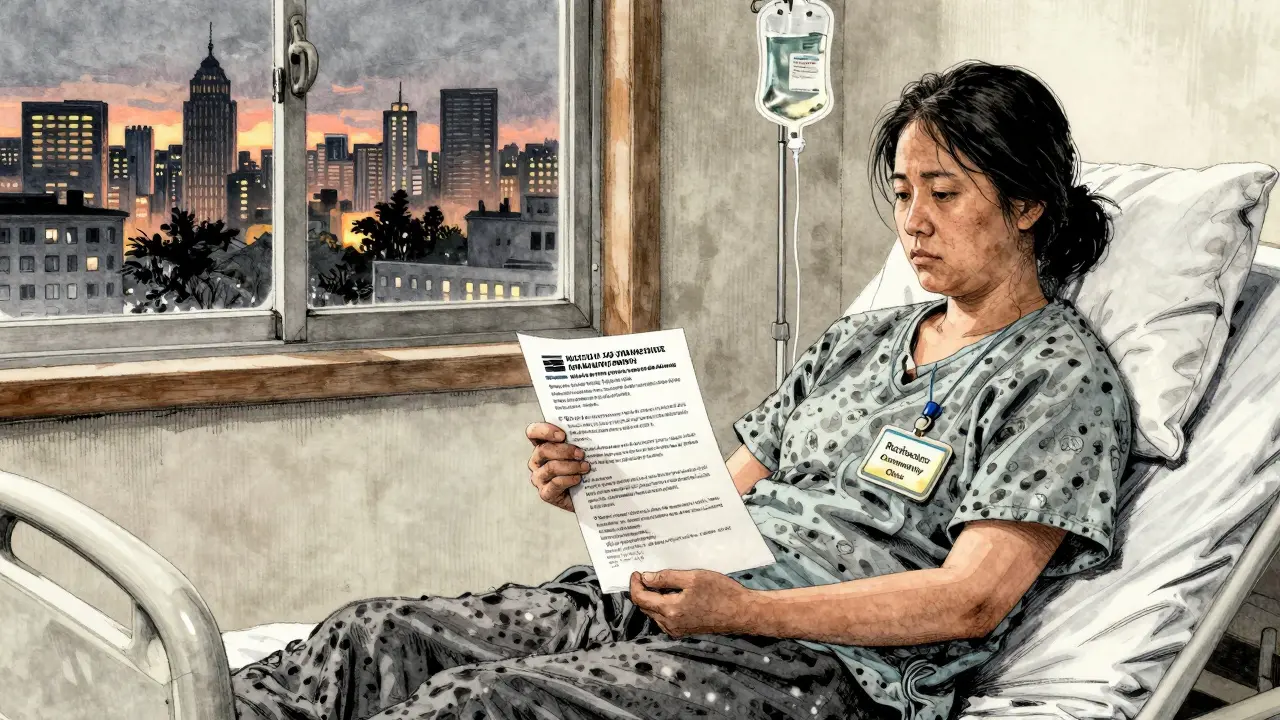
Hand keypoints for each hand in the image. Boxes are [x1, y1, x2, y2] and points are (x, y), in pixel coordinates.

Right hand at [526, 422, 590, 512]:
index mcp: (543, 445)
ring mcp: (539, 478)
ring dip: (570, 466)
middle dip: (564, 450)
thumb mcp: (582, 450)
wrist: (589, 494)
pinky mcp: (546, 493)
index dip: (545, 431)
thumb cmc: (584, 468)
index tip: (562, 435)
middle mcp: (537, 461)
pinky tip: (578, 479)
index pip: (533, 432)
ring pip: (550, 467)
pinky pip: (555, 484)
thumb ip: (580, 439)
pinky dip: (568, 480)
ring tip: (585, 467)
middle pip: (543, 450)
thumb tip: (593, 430)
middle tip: (581, 454)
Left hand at [629, 569, 758, 637]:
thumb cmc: (721, 592)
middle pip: (645, 607)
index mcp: (670, 610)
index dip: (635, 585)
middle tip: (646, 575)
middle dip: (642, 591)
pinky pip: (665, 619)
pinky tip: (670, 595)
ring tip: (658, 583)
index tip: (636, 572)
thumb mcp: (693, 577)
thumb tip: (645, 578)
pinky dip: (662, 606)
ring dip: (652, 599)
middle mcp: (670, 624)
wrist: (742, 612)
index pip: (640, 599)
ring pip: (655, 614)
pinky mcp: (685, 630)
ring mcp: (678, 629)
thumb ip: (666, 578)